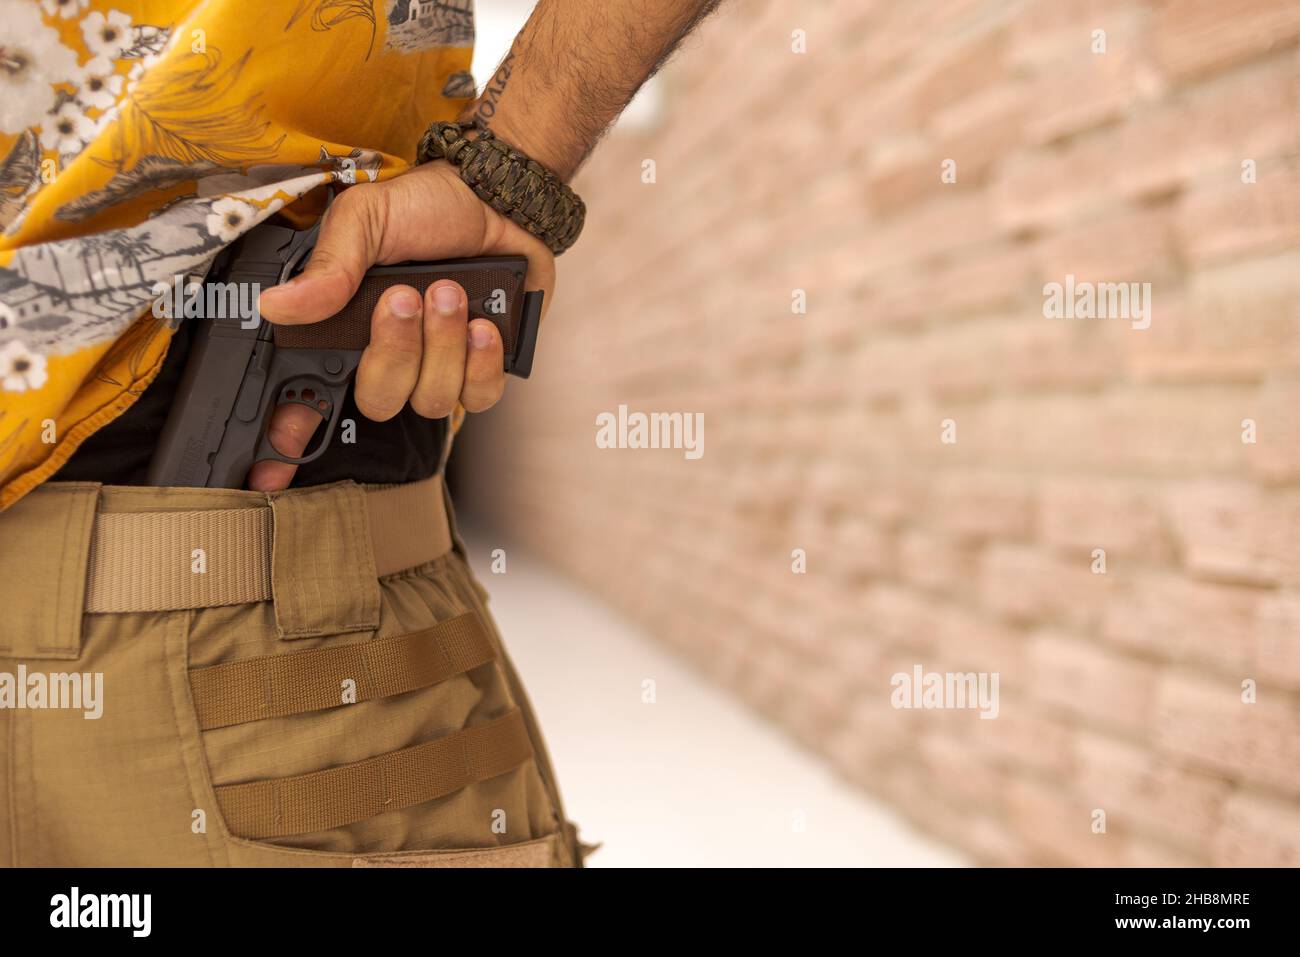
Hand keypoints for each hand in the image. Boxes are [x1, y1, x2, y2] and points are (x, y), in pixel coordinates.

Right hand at [250, 160, 554, 491]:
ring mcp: (439, 366)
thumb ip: (329, 265)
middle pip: (378, 402)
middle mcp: (389, 356)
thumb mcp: (367, 219)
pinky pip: (480, 397)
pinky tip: (483, 325)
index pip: (310, 396)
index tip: (273, 463)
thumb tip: (277, 307)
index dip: (290, 434)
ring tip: (450, 292)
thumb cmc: (427, 208)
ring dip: (442, 345)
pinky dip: (482, 362)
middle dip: (393, 352)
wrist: (500, 199)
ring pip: (432, 401)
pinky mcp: (486, 368)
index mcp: (348, 328)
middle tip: (404, 297)